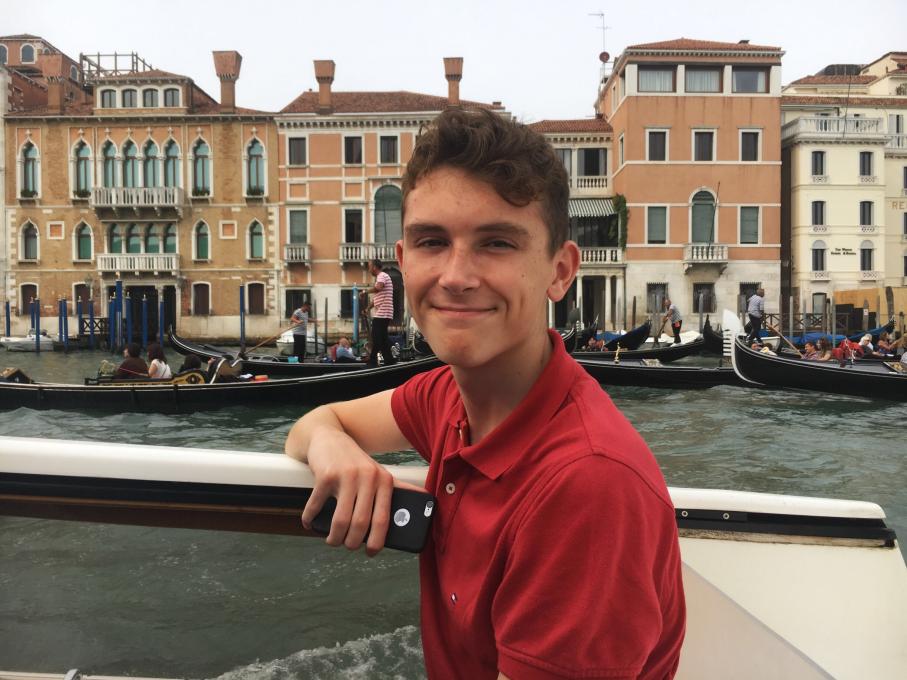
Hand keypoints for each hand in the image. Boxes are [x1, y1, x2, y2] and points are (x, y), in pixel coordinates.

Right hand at [301, 426, 395, 555]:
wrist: (329, 436)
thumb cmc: (355, 462)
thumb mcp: (379, 472)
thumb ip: (398, 489)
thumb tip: (425, 502)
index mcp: (384, 480)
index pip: (383, 518)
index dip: (377, 540)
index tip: (371, 552)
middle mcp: (368, 477)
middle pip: (361, 522)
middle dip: (352, 541)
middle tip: (348, 545)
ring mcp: (346, 476)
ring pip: (341, 519)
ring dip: (334, 536)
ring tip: (332, 540)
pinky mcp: (325, 475)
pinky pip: (317, 506)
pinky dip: (310, 519)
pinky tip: (309, 523)